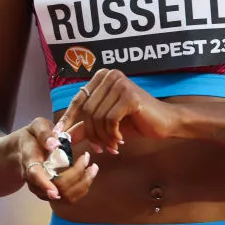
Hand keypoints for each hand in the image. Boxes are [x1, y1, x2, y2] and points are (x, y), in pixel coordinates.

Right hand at [20, 118, 97, 202]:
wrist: (24, 150)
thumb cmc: (33, 136)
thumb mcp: (37, 126)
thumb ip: (44, 133)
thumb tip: (54, 144)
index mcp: (30, 161)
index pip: (35, 176)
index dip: (45, 185)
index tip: (55, 192)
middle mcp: (35, 180)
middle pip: (56, 189)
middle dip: (76, 176)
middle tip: (87, 157)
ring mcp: (43, 189)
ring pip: (64, 197)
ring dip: (82, 184)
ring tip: (93, 167)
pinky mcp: (52, 193)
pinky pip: (69, 198)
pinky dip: (82, 187)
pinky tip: (89, 174)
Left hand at [54, 69, 180, 153]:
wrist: (164, 122)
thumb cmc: (135, 121)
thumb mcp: (105, 123)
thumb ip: (85, 126)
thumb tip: (62, 135)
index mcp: (102, 77)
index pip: (79, 99)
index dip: (68, 118)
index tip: (59, 135)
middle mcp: (110, 75)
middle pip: (87, 111)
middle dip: (92, 134)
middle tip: (100, 148)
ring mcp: (120, 83)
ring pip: (98, 117)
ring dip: (103, 137)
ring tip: (112, 145)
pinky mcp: (130, 95)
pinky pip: (110, 120)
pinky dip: (113, 134)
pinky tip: (120, 140)